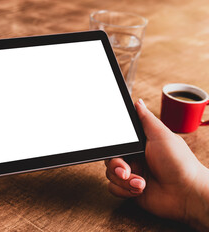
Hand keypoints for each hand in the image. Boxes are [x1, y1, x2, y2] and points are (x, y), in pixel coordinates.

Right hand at [105, 99, 208, 229]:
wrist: (187, 194)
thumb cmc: (179, 163)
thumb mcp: (161, 136)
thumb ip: (146, 119)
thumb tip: (137, 102)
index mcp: (140, 144)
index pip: (117, 142)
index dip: (113, 146)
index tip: (118, 151)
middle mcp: (134, 159)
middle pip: (110, 158)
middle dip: (116, 166)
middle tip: (126, 170)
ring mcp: (132, 175)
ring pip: (110, 174)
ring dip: (123, 180)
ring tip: (140, 182)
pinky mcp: (130, 190)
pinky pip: (113, 188)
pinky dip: (124, 190)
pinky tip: (138, 189)